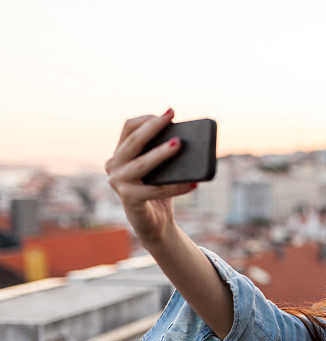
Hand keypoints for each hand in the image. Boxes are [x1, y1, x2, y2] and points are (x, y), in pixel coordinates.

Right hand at [105, 108, 196, 246]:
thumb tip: (187, 138)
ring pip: (142, 164)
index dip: (147, 118)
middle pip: (133, 141)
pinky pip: (156, 190)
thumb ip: (165, 152)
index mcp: (120, 154)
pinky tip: (193, 183)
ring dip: (161, 153)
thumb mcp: (161, 169)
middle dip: (153, 126)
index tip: (169, 113)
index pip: (128, 128)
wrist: (156, 224)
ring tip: (179, 144)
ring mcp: (118, 183)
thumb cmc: (160, 192)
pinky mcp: (129, 200)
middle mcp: (114, 166)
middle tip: (171, 115)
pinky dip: (176, 187)